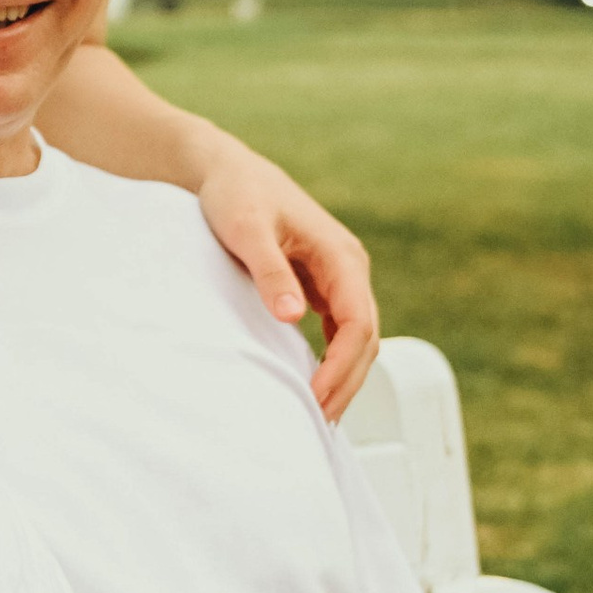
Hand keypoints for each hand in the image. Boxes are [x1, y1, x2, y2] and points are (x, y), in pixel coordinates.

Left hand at [191, 142, 378, 420]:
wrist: (227, 171)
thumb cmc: (236, 194)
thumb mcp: (247, 230)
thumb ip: (270, 271)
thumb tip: (294, 317)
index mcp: (340, 256)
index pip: (359, 323)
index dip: (343, 366)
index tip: (316, 397)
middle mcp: (348, 268)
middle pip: (365, 338)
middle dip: (347, 382)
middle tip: (319, 422)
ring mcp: (338, 277)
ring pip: (356, 338)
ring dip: (343, 376)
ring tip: (319, 414)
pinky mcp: (321, 284)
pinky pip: (338, 330)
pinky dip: (332, 360)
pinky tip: (314, 384)